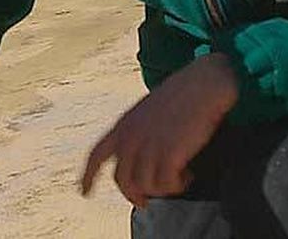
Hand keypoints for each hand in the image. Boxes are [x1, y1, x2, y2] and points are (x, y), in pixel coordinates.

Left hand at [80, 53, 238, 205]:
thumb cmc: (182, 96)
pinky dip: (178, 185)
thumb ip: (139, 134)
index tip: (84, 192)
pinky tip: (188, 175)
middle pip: (123, 180)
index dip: (88, 176)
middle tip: (146, 202)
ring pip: (146, 186)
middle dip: (135, 195)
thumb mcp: (148, 112)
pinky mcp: (169, 155)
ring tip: (180, 176)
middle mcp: (131, 138)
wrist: (203, 85)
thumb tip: (141, 163)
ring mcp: (148, 146)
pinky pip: (167, 185)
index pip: (96, 155)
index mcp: (123, 125)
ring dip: (163, 187)